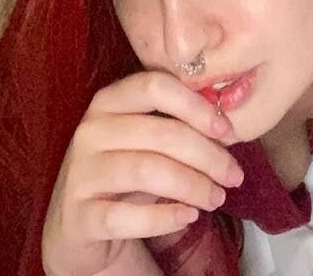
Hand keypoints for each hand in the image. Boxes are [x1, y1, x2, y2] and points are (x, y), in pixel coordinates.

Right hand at [41, 70, 244, 275]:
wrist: (78, 226)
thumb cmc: (125, 172)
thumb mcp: (146, 142)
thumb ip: (176, 126)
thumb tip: (227, 129)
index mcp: (109, 101)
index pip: (155, 85)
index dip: (195, 105)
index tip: (227, 131)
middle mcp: (90, 131)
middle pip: (160, 133)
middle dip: (207, 156)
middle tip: (234, 176)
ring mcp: (80, 174)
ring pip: (146, 171)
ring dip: (192, 186)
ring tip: (217, 198)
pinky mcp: (78, 217)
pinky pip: (126, 216)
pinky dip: (164, 217)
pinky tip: (188, 217)